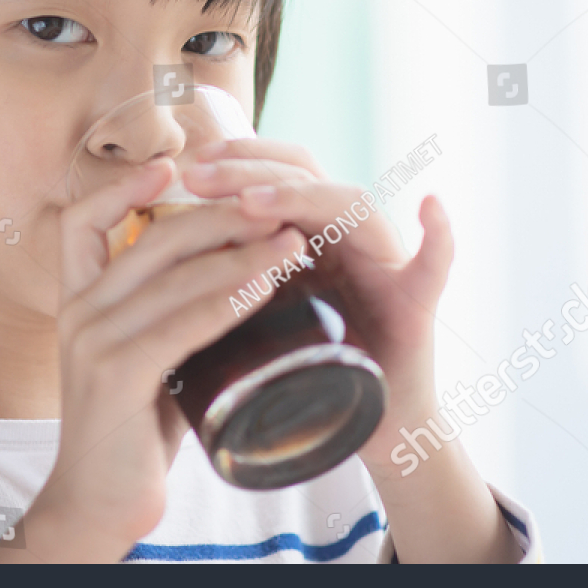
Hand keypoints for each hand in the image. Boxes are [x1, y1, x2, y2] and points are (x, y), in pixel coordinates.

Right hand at [0, 157, 307, 562]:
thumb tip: (231, 275)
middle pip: (151, 238)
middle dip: (221, 214)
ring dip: (241, 253)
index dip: (124, 188)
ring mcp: (92, 343)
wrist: (100, 506)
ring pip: (173, 275)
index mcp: (76, 302)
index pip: (82, 222)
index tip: (174, 167)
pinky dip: (227, 300)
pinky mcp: (116, 377)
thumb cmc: (134, 430)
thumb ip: (169, 315)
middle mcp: (77, 312)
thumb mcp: (145, 357)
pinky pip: (180, 324)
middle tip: (278, 207)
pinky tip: (265, 288)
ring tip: (293, 242)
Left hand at [182, 138, 450, 470]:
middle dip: (249, 171)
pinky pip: (437, 264)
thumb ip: (219, 274)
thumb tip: (147, 246)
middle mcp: (349, 236)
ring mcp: (385, 265)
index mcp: (310, 232)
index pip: (277, 172)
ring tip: (255, 202)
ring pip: (353, 206)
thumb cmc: (301, 367)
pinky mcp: (418, 305)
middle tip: (199, 175)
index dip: (235, 160)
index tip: (185, 166)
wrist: (367, 428)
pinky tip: (432, 208)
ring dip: (304, 197)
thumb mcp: (250, 312)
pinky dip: (440, 238)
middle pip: (306, 177)